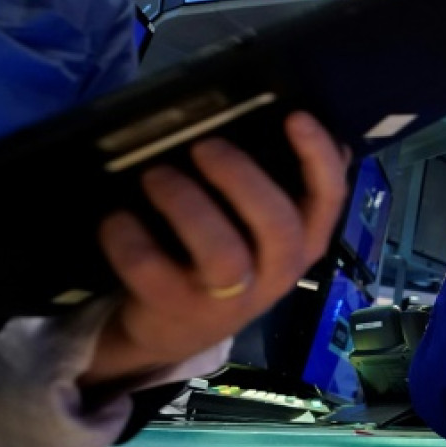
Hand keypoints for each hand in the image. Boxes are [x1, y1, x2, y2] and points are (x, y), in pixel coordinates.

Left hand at [78, 112, 350, 391]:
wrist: (177, 330)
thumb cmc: (227, 257)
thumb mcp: (261, 230)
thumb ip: (280, 186)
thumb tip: (291, 117)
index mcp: (304, 242)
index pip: (328, 198)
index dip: (317, 157)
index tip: (294, 116)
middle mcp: (277, 272)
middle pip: (277, 224)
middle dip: (240, 177)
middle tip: (203, 146)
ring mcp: (231, 298)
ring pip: (221, 253)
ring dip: (185, 204)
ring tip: (155, 175)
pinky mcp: (179, 310)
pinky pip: (152, 270)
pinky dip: (129, 238)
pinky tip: (118, 218)